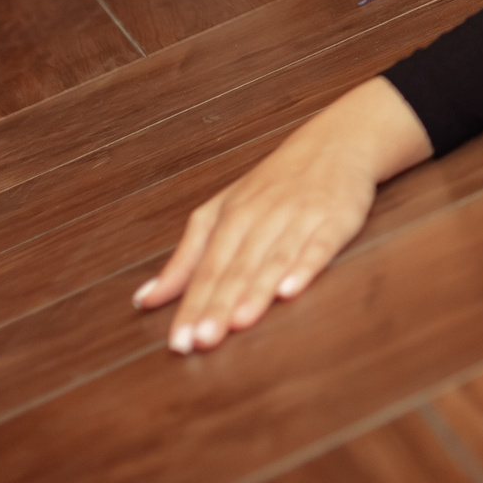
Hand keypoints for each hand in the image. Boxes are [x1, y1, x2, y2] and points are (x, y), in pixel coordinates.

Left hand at [134, 76, 433, 352]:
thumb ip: (187, 256)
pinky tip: (292, 289)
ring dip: (256, 291)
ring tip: (239, 323)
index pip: (207, 267)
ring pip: (273, 259)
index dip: (192, 305)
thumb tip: (146, 299)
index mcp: (232, 215)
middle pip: (237, 267)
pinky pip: (320, 245)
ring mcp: (300, 216)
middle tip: (201, 342)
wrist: (337, 141)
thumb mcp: (223, 210)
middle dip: (218, 305)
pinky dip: (305, 266)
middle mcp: (263, 215)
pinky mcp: (336, 219)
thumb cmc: (274, 183)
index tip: (178, 341)